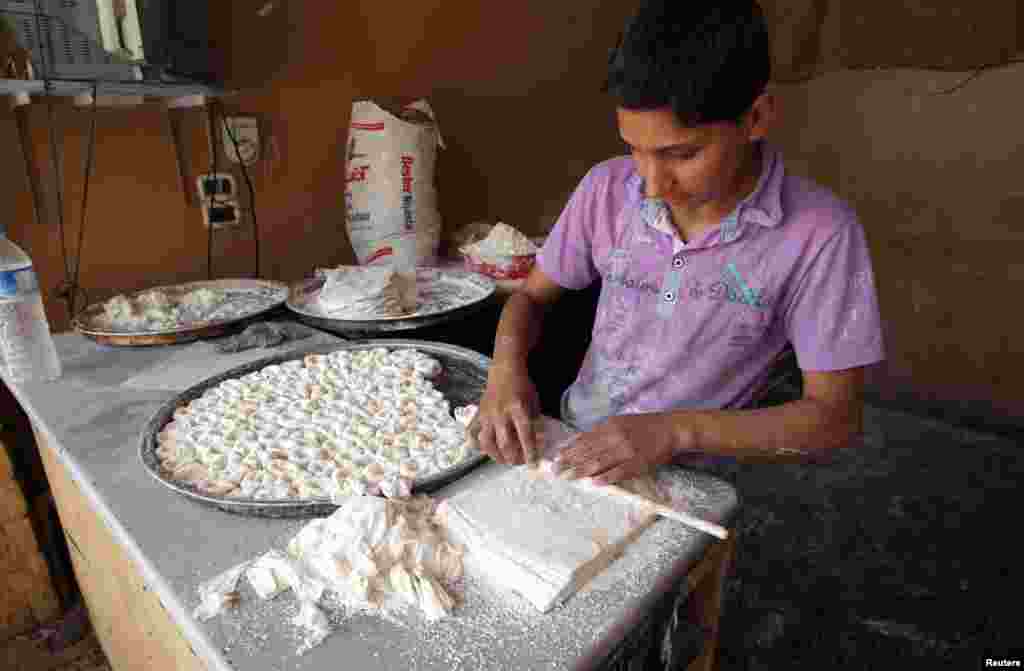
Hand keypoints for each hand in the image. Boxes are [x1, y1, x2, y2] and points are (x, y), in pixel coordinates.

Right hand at [469, 360, 540, 464]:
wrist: (505, 370)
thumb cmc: (523, 386)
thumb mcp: (534, 402)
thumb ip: (536, 422)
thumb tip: (538, 444)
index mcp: (518, 409)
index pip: (525, 435)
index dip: (530, 452)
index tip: (533, 463)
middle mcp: (501, 413)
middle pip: (505, 443)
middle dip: (512, 458)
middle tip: (518, 462)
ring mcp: (487, 415)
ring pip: (487, 442)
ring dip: (495, 455)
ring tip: (503, 460)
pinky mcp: (478, 414)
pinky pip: (473, 433)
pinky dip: (477, 444)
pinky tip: (484, 450)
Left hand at [555, 413, 694, 483]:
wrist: (670, 429)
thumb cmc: (644, 426)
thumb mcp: (620, 422)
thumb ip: (600, 431)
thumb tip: (578, 440)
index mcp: (610, 426)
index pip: (585, 439)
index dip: (569, 449)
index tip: (556, 458)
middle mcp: (616, 437)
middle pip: (588, 451)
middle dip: (570, 461)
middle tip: (555, 471)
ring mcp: (627, 450)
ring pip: (600, 461)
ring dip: (582, 470)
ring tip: (568, 477)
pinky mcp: (638, 463)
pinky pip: (620, 472)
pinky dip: (606, 477)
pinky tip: (594, 483)